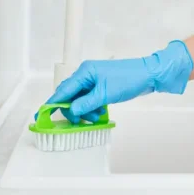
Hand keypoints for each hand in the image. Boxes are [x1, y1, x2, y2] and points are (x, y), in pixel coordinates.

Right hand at [38, 40, 193, 122]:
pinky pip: (91, 98)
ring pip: (81, 98)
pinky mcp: (103, 85)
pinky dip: (93, 107)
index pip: (63, 90)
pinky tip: (100, 113)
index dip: (53, 103)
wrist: (150, 75)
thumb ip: (86, 103)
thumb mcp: (105, 94)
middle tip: (79, 122)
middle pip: (71, 95)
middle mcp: (87, 74)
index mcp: (85, 72)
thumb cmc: (129, 80)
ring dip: (85, 110)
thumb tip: (71, 110)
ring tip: (96, 117)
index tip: (43, 115)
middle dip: (74, 109)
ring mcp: (95, 80)